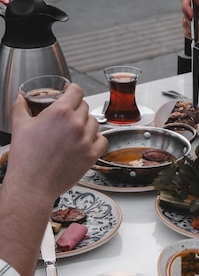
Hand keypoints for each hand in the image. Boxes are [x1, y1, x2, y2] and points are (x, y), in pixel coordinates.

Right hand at [7, 84, 107, 204]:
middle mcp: (76, 124)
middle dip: (75, 108)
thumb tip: (20, 97)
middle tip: (67, 116)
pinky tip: (86, 141)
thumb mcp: (19, 126)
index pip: (76, 91)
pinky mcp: (91, 156)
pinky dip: (96, 138)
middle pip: (84, 106)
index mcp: (60, 112)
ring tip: (74, 130)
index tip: (69, 94)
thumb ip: (20, 107)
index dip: (72, 91)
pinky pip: (102, 140)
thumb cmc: (26, 158)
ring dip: (86, 123)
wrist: (33, 184)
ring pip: (95, 122)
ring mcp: (86, 140)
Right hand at [181, 0, 198, 47]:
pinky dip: (194, 36)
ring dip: (195, 30)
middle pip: (184, 13)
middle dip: (192, 22)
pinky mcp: (190, 30)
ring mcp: (191, 20)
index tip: (192, 15)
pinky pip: (186, 33)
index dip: (186, 6)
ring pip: (185, 24)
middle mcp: (193, 10)